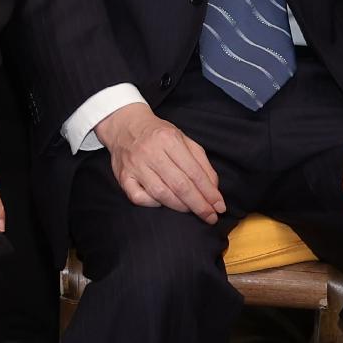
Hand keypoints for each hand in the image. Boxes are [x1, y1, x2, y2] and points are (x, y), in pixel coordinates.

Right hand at [94, 104, 223, 218]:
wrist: (125, 126)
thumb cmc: (158, 135)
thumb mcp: (184, 139)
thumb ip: (201, 162)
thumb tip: (213, 188)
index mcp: (169, 139)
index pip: (194, 172)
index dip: (209, 192)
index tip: (219, 207)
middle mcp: (151, 152)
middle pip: (179, 185)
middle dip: (199, 204)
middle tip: (211, 217)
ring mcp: (135, 165)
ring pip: (161, 194)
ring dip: (180, 207)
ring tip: (191, 210)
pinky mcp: (123, 176)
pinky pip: (138, 197)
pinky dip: (153, 204)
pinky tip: (162, 203)